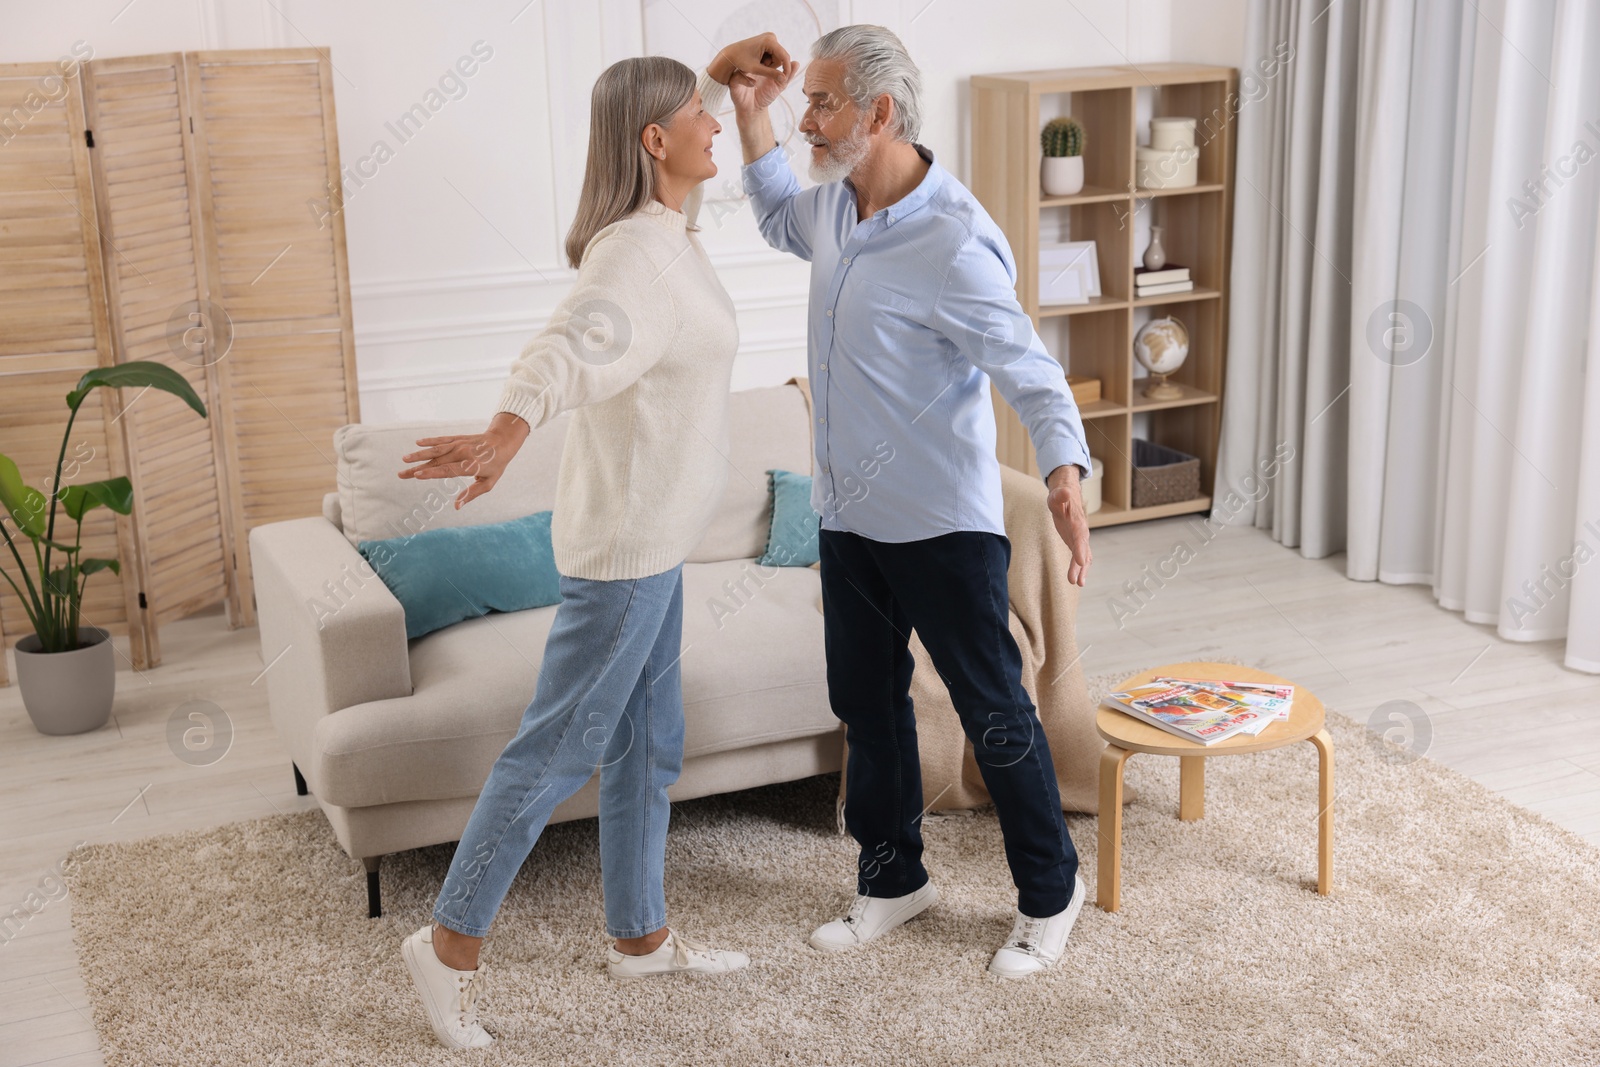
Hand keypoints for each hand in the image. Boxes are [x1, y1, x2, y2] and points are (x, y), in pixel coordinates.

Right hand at [398, 412, 527, 509]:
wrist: (502, 441)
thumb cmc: (496, 465)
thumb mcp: (488, 483)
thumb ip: (471, 494)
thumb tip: (456, 507)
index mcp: (470, 466)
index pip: (447, 470)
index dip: (432, 472)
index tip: (417, 475)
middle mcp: (462, 453)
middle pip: (436, 462)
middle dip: (417, 468)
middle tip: (401, 474)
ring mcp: (459, 444)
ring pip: (436, 450)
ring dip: (419, 454)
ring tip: (404, 459)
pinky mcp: (457, 439)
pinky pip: (441, 440)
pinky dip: (430, 441)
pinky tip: (418, 443)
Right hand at [712, 33, 795, 110]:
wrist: (753, 110)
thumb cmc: (766, 96)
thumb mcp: (779, 85)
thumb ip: (788, 75)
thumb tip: (797, 63)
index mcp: (761, 65)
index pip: (765, 54)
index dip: (773, 56)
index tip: (779, 62)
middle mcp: (750, 66)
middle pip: (754, 56)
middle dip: (763, 59)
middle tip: (770, 65)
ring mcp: (741, 72)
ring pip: (746, 64)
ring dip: (754, 67)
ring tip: (763, 74)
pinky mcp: (734, 82)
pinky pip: (738, 76)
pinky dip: (746, 79)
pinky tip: (754, 84)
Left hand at [1046, 464, 1092, 585]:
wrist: (1068, 497)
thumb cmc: (1060, 498)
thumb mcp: (1056, 496)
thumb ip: (1060, 496)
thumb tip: (1064, 492)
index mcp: (1077, 522)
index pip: (1079, 537)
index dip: (1080, 549)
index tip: (1081, 561)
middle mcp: (1082, 532)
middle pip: (1083, 550)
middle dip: (1080, 566)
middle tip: (1076, 581)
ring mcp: (1080, 538)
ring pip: (1084, 556)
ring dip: (1081, 570)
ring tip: (1078, 584)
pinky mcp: (1077, 543)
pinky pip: (1080, 557)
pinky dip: (1079, 568)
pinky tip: (1077, 580)